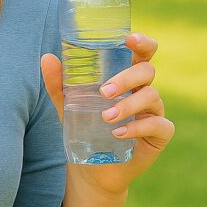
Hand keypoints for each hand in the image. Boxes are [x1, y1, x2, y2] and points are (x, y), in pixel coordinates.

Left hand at [39, 33, 174, 196]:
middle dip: (126, 78)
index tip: (129, 39)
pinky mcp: (159, 134)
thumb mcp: (68, 104)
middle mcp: (143, 91)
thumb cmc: (84, 128)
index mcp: (127, 78)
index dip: (143, 42)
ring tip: (105, 117)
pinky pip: (158, 125)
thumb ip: (58, 83)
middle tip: (103, 92)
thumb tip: (47, 58)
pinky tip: (118, 133)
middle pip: (146, 71)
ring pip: (152, 96)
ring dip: (128, 105)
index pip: (142, 53)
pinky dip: (137, 127)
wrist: (90, 167)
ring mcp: (154, 112)